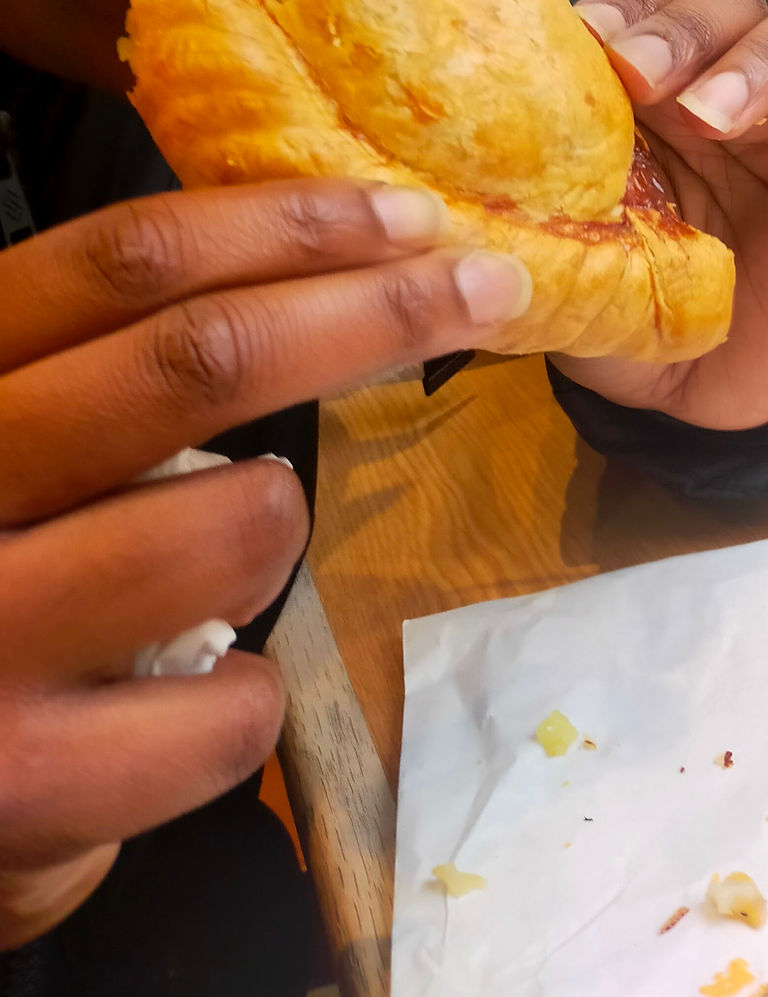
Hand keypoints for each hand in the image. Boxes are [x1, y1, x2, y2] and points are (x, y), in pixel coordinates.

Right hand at [0, 181, 528, 948]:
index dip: (284, 225)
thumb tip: (343, 257)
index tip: (411, 216)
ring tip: (229, 560)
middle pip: (201, 359)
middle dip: (376, 311)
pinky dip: (250, 698)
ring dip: (278, 528)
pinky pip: (233, 709)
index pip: (126, 260)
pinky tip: (194, 695)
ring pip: (237, 525)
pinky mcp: (28, 781)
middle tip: (491, 287)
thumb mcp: (24, 439)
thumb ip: (118, 356)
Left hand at [565, 0, 767, 428]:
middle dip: (681, 26)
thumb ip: (530, 206)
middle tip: (640, 79)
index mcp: (653, 83)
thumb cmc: (623, 303)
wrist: (690, 393)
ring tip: (716, 118)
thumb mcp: (564, 248)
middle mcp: (728, 82)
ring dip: (759, 57)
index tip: (584, 40)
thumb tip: (454, 199)